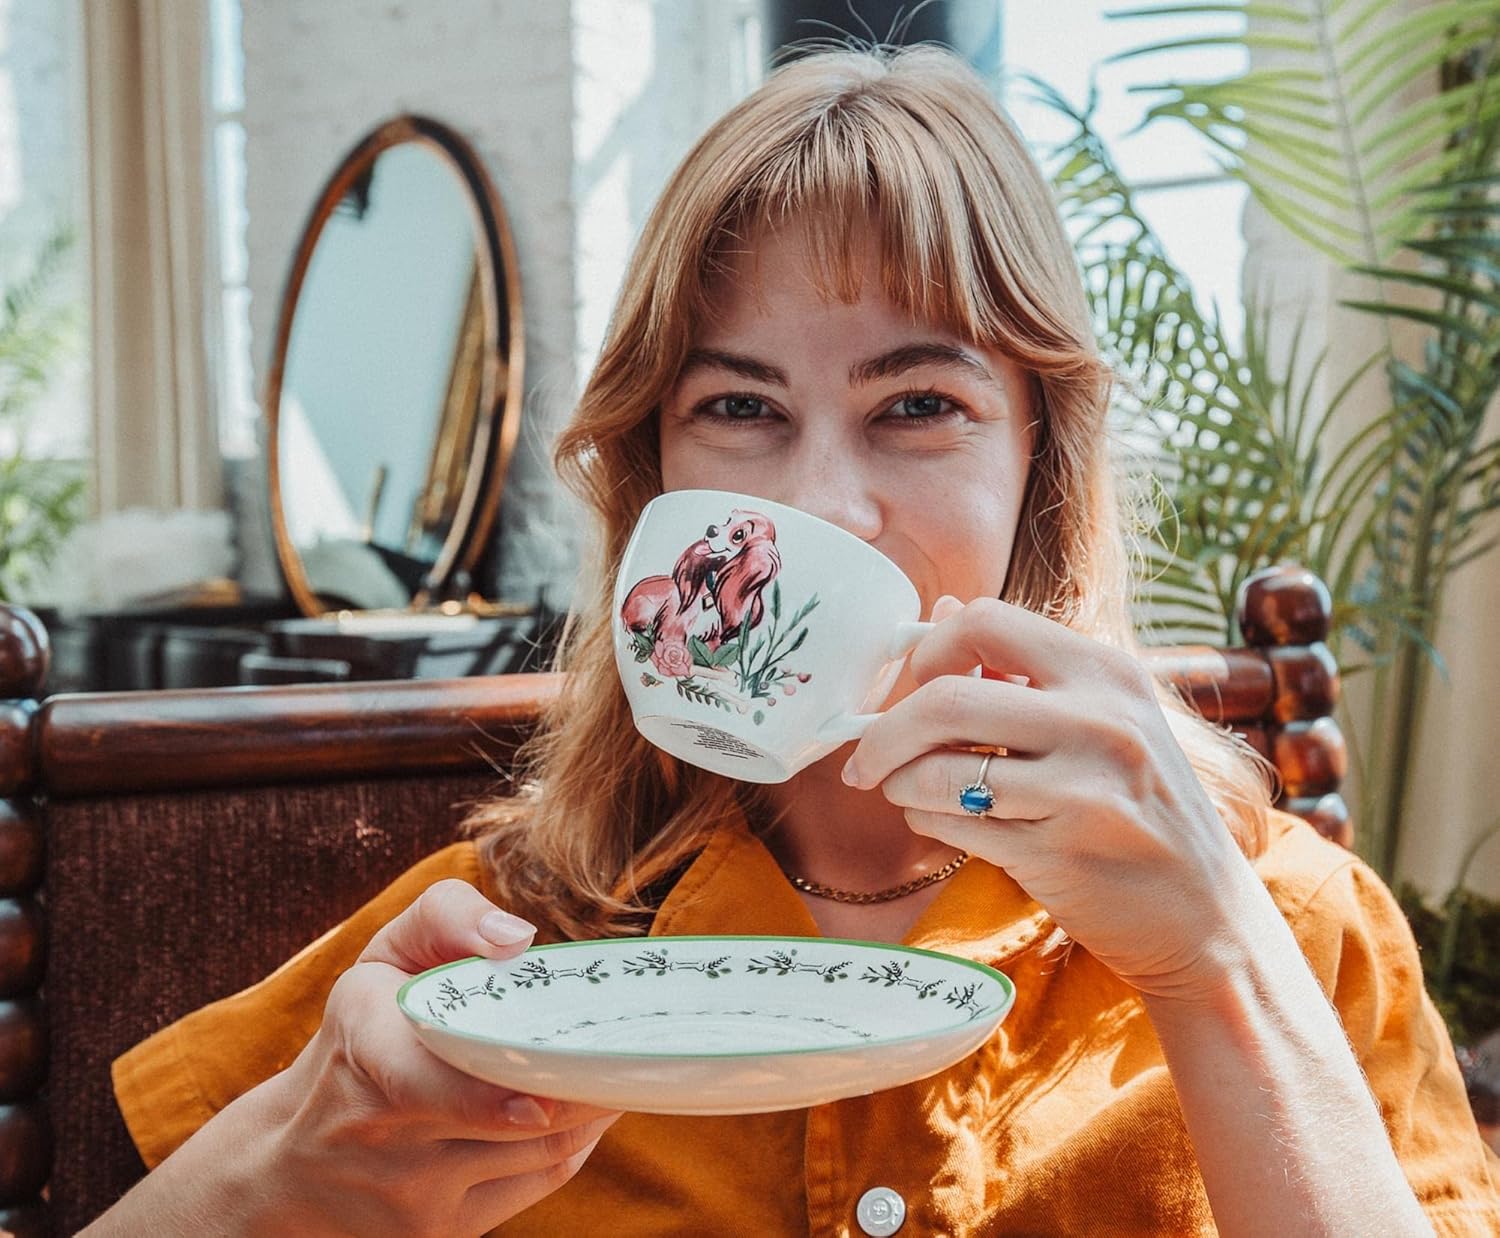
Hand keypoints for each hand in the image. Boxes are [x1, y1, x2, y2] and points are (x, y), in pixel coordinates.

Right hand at [260, 879, 620, 1234]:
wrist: (289, 1162)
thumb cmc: (358, 1040)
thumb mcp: (382, 958)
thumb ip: (448, 918)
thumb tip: (516, 938)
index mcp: (366, 1047)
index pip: (418, 1081)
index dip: (485, 1098)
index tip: (539, 1098)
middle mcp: (383, 1131)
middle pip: (509, 1121)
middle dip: (579, 1086)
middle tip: (629, 1047)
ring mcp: (412, 1194)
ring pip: (537, 1152)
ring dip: (590, 1110)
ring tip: (619, 1067)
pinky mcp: (438, 1236)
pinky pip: (537, 1184)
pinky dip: (574, 1144)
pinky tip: (587, 1109)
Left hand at [842, 596, 1264, 999]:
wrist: (1207, 919)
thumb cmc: (1143, 811)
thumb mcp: (1108, 721)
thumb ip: (1026, 668)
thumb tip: (944, 610)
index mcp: (1108, 673)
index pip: (988, 622)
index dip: (932, 650)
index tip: (915, 684)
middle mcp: (1101, 722)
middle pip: (946, 698)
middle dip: (885, 732)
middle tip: (864, 757)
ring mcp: (1083, 790)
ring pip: (938, 770)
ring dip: (899, 783)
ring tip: (902, 791)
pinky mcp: (1059, 853)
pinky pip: (954, 824)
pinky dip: (927, 821)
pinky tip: (938, 821)